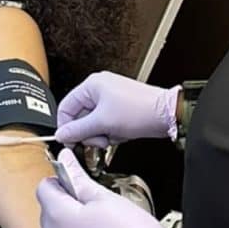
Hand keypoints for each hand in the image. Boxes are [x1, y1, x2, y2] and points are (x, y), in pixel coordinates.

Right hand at [55, 71, 180, 147]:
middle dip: (89, 132)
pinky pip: (106, 124)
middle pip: (80, 117)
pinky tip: (120, 134)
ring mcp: (110, 99)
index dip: (66, 126)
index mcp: (92, 85)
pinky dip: (111, 133)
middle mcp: (100, 89)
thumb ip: (77, 130)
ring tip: (113, 136)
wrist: (167, 114)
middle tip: (98, 140)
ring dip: (101, 134)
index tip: (70, 141)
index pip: (66, 107)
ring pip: (93, 123)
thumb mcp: (102, 123)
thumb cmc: (140, 111)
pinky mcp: (120, 109)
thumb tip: (61, 134)